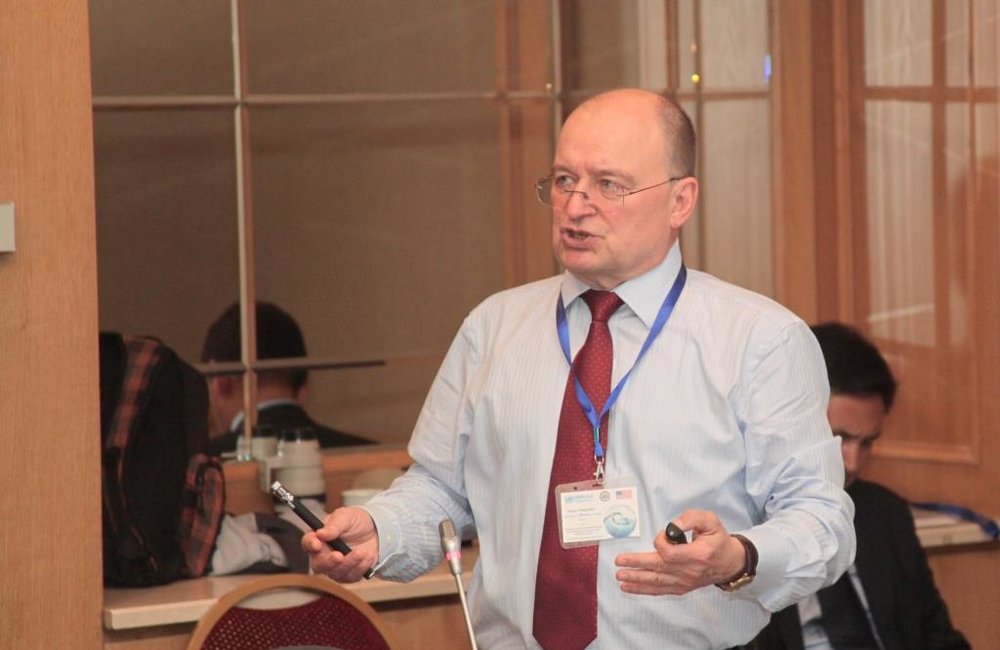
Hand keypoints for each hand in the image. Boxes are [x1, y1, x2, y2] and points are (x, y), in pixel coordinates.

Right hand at [302, 506, 378, 581]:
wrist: (377, 531)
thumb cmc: (356, 522)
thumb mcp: (346, 516)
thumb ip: (334, 525)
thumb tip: (321, 533)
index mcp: (319, 538)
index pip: (308, 543)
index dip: (310, 544)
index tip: (317, 544)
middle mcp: (324, 554)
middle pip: (318, 564)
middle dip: (328, 561)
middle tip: (339, 555)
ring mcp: (336, 566)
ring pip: (335, 573)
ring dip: (349, 563)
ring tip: (362, 552)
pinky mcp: (348, 574)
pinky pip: (351, 577)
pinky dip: (360, 567)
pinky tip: (368, 556)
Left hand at [613, 509, 746, 595]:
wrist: (730, 563)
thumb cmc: (718, 539)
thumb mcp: (710, 521)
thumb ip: (690, 518)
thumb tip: (671, 525)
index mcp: (697, 555)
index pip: (670, 553)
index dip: (660, 542)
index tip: (663, 534)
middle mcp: (690, 571)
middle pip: (658, 568)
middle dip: (637, 565)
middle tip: (619, 562)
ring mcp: (685, 582)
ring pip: (657, 581)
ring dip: (636, 579)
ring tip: (620, 577)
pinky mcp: (682, 587)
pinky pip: (660, 590)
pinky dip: (644, 590)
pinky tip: (629, 588)